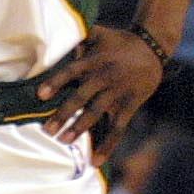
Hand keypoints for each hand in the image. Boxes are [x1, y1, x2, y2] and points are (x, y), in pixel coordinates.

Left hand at [37, 26, 163, 165]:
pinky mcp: (129, 105)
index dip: (56, 82)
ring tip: (64, 141)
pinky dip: (107, 145)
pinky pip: (117, 128)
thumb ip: (79, 38)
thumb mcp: (98, 33)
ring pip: (96, 113)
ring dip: (80, 128)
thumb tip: (57, 39)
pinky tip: (96, 160)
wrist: (152, 48)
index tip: (40, 95)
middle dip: (63, 114)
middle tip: (47, 130)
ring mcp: (117, 93)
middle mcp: (104, 77)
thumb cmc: (119, 42)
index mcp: (94, 61)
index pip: (71, 71)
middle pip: (81, 97)